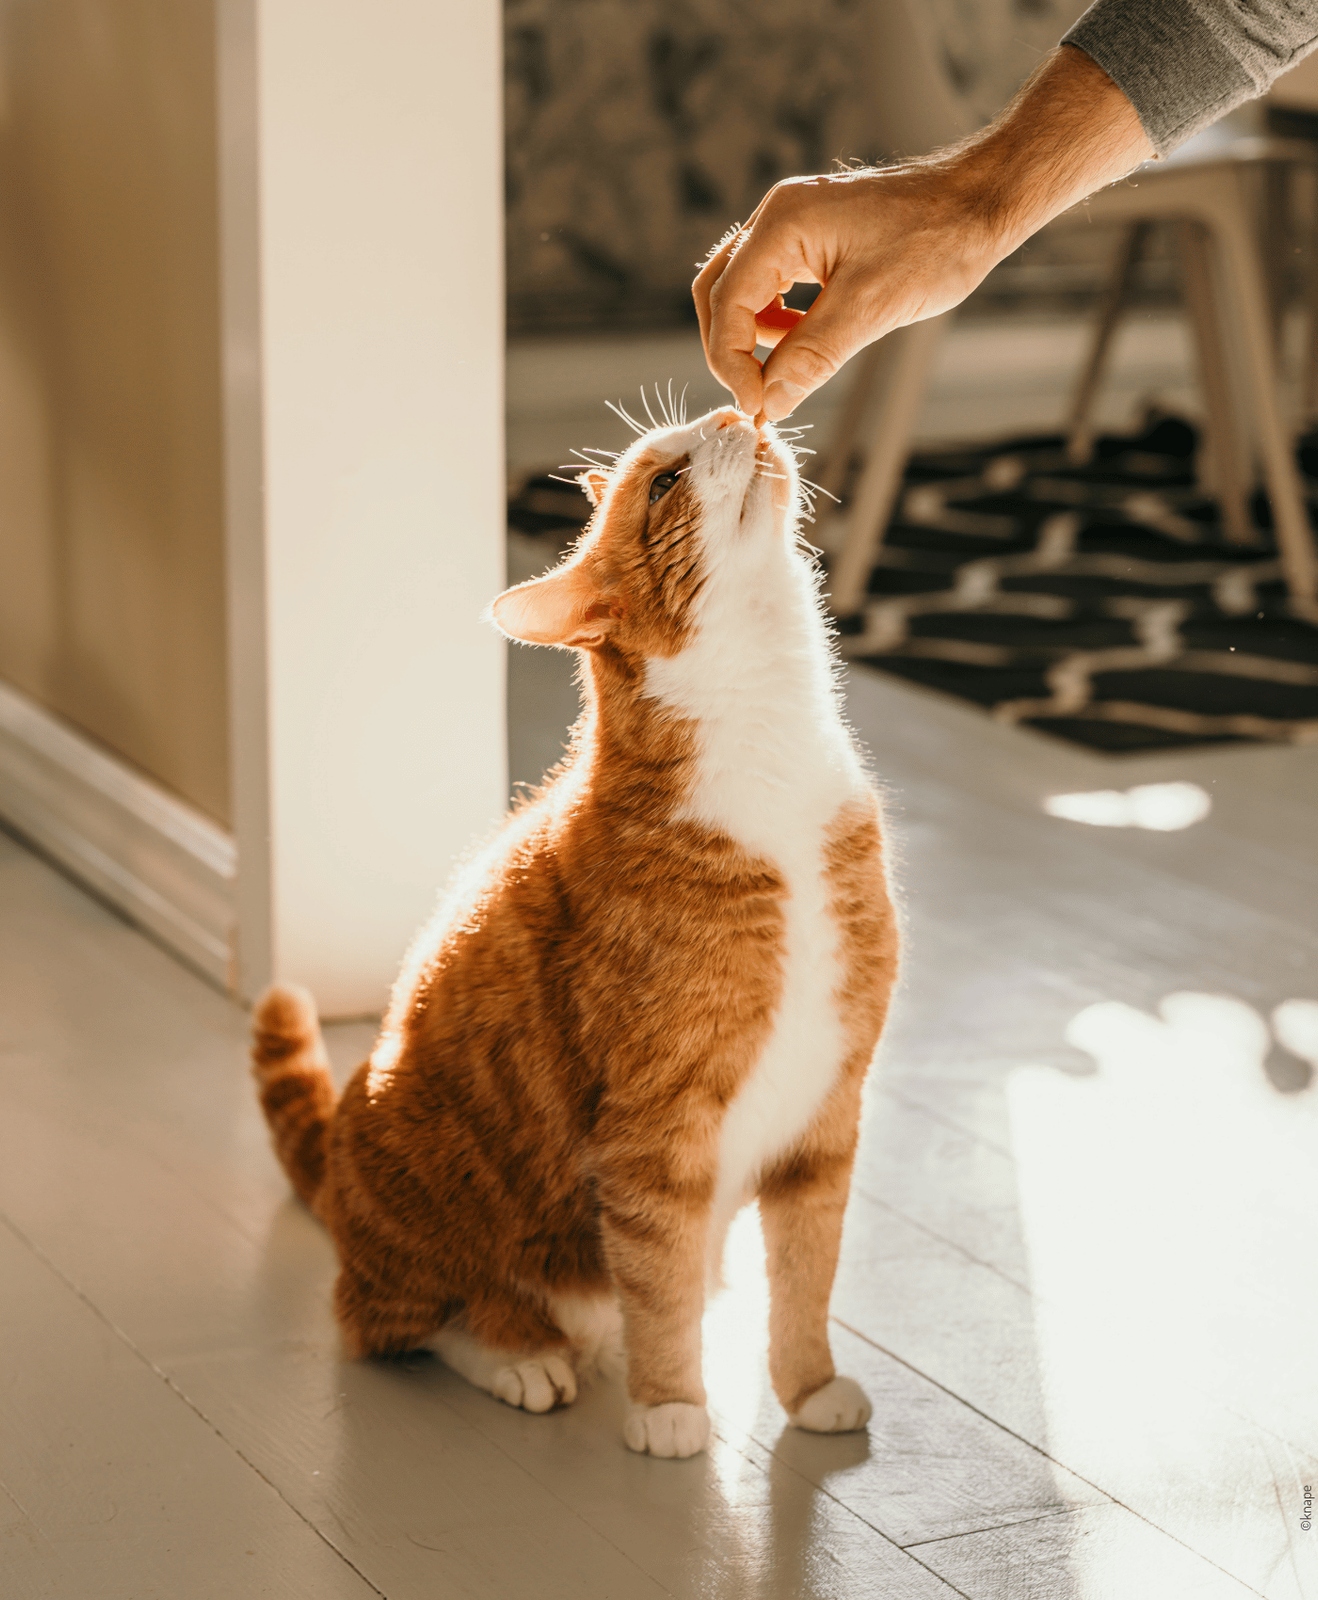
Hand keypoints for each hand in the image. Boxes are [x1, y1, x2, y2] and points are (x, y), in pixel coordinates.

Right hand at [693, 46, 1153, 421]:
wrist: (982, 201)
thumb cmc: (937, 241)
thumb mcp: (871, 308)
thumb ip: (812, 356)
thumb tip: (770, 403)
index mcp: (783, 224)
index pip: (726, 303)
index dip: (733, 363)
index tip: (760, 406)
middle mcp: (777, 217)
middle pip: (717, 293)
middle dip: (730, 351)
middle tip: (760, 397)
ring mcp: (793, 224)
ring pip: (740, 290)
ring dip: (751, 337)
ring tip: (786, 371)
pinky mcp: (812, 238)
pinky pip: (771, 286)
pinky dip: (776, 322)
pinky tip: (803, 342)